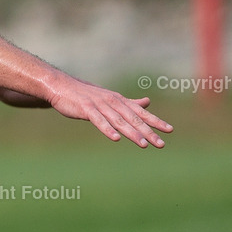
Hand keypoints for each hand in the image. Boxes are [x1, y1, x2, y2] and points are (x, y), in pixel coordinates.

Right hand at [47, 79, 172, 147]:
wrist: (61, 86)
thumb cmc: (86, 94)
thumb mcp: (110, 98)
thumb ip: (129, 103)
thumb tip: (147, 102)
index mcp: (119, 100)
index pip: (140, 112)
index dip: (155, 121)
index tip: (169, 130)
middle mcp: (112, 102)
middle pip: (133, 118)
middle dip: (148, 131)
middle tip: (160, 144)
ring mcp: (99, 105)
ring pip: (119, 121)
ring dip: (132, 133)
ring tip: (143, 145)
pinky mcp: (86, 109)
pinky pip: (99, 120)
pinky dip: (107, 129)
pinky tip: (116, 138)